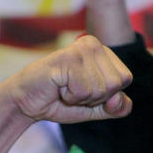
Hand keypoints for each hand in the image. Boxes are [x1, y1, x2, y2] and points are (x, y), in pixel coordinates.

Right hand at [0, 35, 132, 124]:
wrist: (26, 102)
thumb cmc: (61, 101)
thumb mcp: (96, 108)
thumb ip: (116, 107)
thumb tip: (120, 100)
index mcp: (103, 51)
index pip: (126, 79)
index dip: (107, 94)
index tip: (86, 90)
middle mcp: (93, 44)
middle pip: (116, 83)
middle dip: (96, 97)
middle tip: (73, 90)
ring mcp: (80, 49)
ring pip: (101, 89)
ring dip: (81, 98)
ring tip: (64, 88)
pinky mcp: (67, 58)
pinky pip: (84, 91)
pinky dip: (70, 97)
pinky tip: (57, 87)